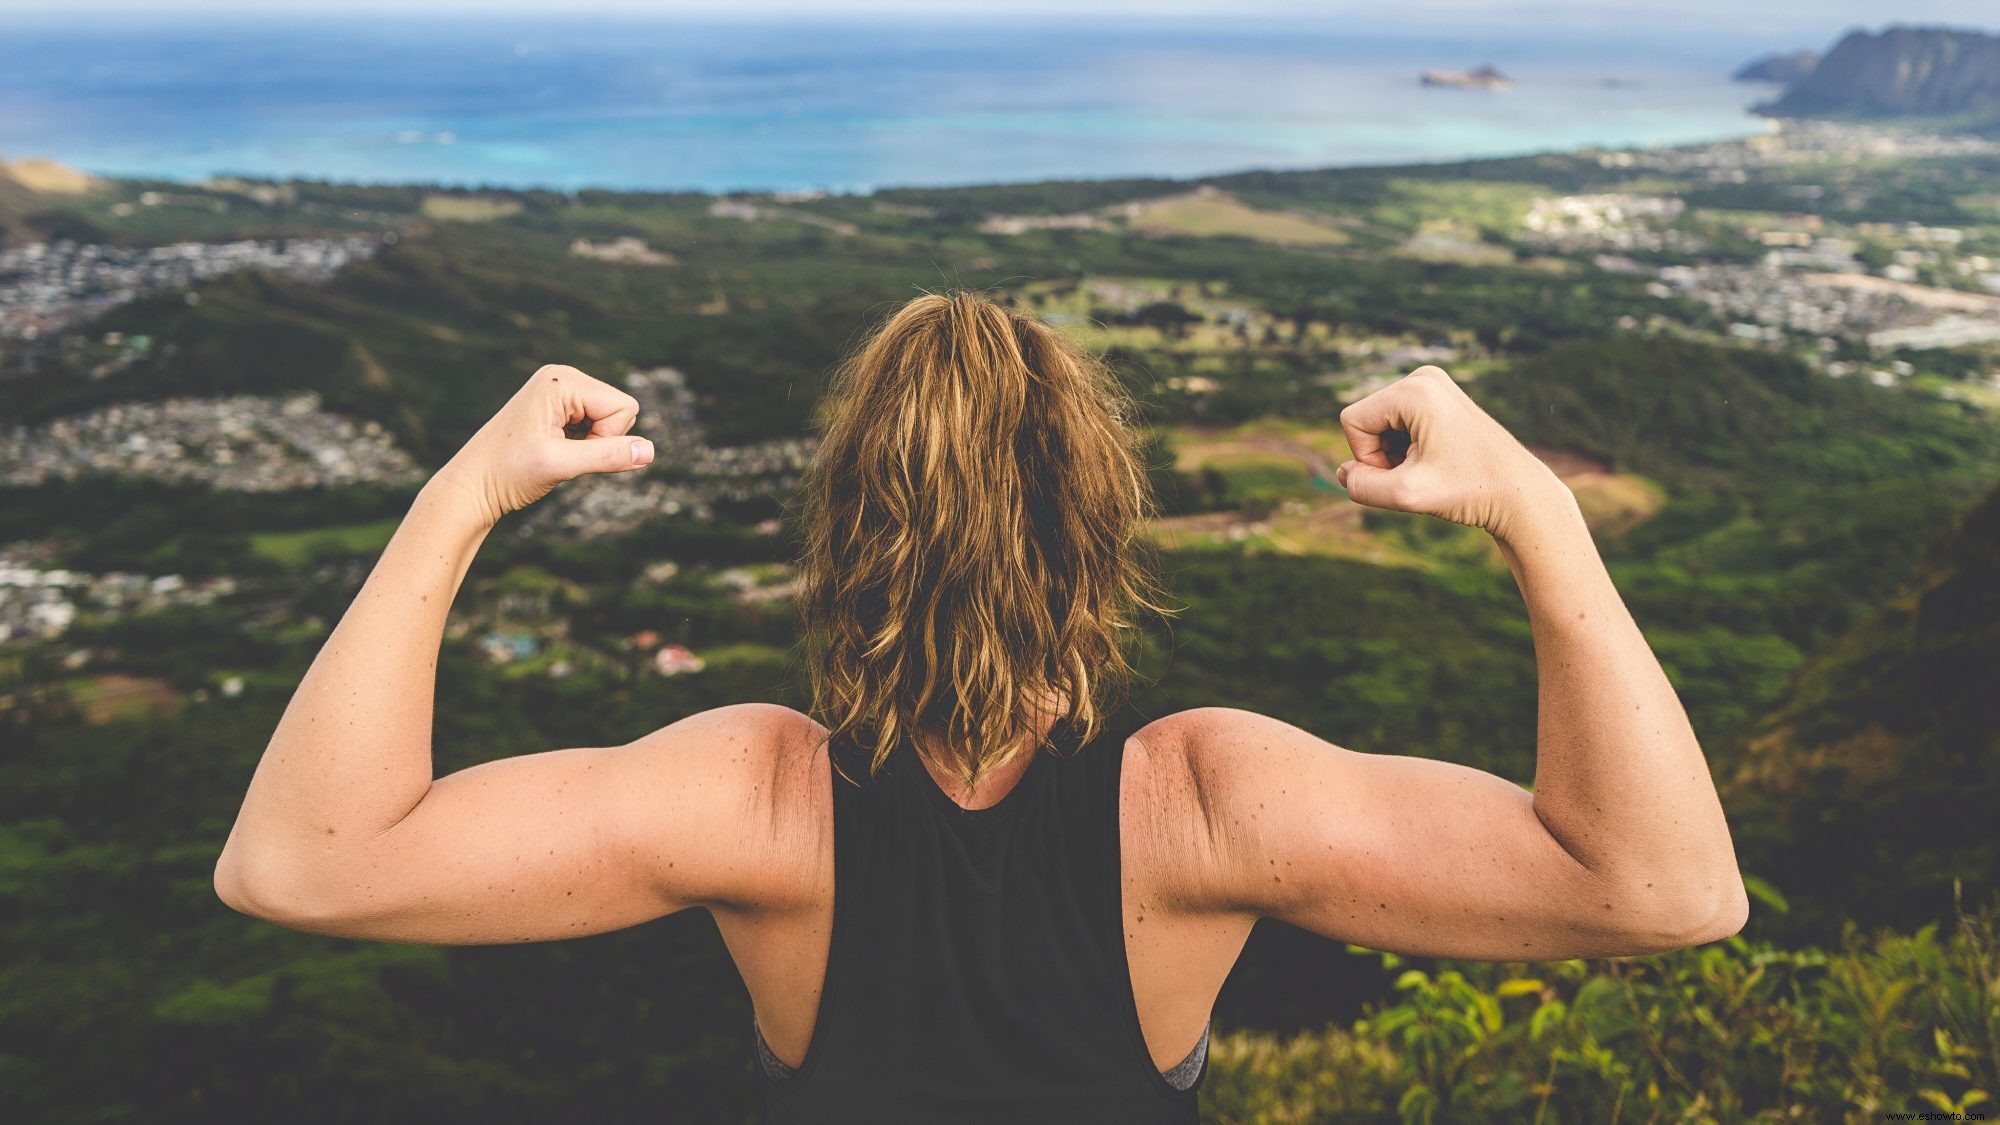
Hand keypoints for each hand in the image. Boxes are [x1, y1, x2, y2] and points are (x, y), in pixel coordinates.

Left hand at [433, 364, 652, 527]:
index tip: (569, 451)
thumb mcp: (561, 465)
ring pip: (611, 419)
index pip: (624, 407)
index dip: (608, 438)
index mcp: (561, 380)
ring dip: (592, 443)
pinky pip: (596, 423)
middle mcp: (562, 377)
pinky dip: (584, 443)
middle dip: (602, 439)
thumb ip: (607, 456)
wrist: (473, 485)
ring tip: (555, 451)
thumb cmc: (508, 472)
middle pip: (621, 410)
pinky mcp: (558, 406)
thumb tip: (650, 451)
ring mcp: (560, 390)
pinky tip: (554, 449)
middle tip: (561, 453)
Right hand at [1334, 366, 1572, 542]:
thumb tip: (1344, 474)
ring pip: (1381, 423)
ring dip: (1393, 454)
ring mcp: (1434, 385)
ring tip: (1428, 471)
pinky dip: (1407, 448)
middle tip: (1418, 477)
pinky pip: (1399, 422)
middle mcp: (1423, 377)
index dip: (1366, 457)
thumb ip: (1362, 487)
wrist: (1520, 492)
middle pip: (1366, 420)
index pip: (1352, 421)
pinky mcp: (1441, 398)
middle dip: (1380, 455)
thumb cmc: (1470, 491)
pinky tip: (1435, 462)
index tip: (1401, 475)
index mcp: (1415, 390)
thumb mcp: (1407, 495)